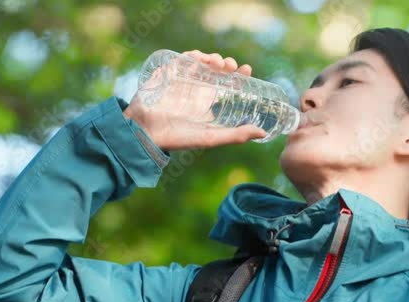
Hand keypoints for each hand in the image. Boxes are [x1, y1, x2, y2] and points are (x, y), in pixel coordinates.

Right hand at [123, 50, 267, 151]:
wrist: (146, 131)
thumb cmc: (178, 138)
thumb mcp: (211, 138)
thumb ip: (236, 135)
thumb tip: (263, 133)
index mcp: (208, 103)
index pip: (228, 85)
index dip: (239, 76)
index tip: (247, 70)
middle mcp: (197, 90)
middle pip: (217, 70)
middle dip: (227, 64)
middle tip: (232, 66)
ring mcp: (183, 80)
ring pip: (203, 62)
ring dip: (213, 58)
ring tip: (219, 63)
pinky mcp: (169, 73)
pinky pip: (183, 58)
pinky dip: (195, 55)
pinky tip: (203, 58)